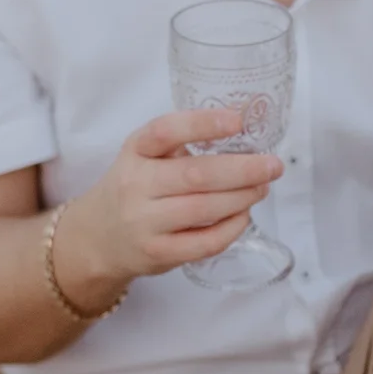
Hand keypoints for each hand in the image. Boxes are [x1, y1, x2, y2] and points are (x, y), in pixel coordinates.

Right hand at [58, 107, 282, 293]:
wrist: (98, 237)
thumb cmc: (135, 188)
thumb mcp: (146, 156)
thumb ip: (184, 144)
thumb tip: (247, 133)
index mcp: (135, 151)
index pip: (165, 131)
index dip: (203, 124)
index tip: (238, 120)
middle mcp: (135, 185)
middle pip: (196, 175)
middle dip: (244, 170)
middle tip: (274, 165)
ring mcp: (144, 223)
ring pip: (204, 209)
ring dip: (243, 198)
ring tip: (262, 188)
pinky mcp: (158, 253)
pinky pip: (205, 242)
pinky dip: (232, 228)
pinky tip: (243, 215)